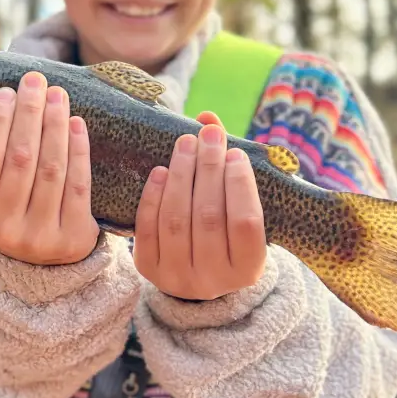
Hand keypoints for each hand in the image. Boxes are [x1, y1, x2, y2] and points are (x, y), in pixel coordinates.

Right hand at [0, 71, 99, 265]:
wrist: (43, 260)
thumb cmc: (13, 207)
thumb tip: (8, 95)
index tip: (7, 92)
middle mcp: (2, 229)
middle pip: (19, 160)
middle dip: (29, 114)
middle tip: (35, 82)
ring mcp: (37, 238)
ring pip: (50, 169)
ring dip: (55, 125)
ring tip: (57, 95)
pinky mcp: (70, 239)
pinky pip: (77, 185)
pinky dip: (78, 150)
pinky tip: (76, 124)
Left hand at [132, 111, 267, 300]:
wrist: (197, 274)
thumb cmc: (227, 234)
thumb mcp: (240, 211)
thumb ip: (230, 167)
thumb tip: (207, 118)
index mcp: (248, 269)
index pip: (246, 222)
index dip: (240, 184)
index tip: (234, 152)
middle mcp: (214, 280)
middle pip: (208, 217)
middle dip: (207, 169)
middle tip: (207, 136)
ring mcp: (179, 278)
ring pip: (176, 220)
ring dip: (180, 175)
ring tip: (185, 144)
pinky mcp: (150, 270)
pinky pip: (148, 229)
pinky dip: (153, 197)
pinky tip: (160, 171)